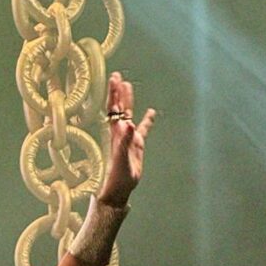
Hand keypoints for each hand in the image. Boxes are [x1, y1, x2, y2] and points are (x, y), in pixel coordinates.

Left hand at [98, 71, 155, 208]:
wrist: (119, 189)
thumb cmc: (116, 175)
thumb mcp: (121, 157)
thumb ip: (125, 140)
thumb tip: (129, 123)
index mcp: (115, 133)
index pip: (113, 108)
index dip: (114, 93)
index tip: (115, 78)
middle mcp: (121, 132)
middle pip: (119, 107)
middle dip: (119, 92)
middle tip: (119, 76)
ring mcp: (129, 138)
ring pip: (129, 114)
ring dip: (129, 101)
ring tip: (129, 87)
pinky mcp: (137, 145)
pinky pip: (143, 129)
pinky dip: (147, 120)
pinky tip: (151, 112)